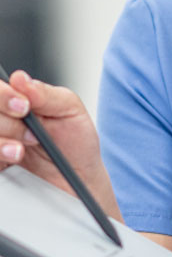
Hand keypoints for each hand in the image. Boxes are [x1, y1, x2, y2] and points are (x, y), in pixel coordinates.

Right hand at [0, 70, 116, 213]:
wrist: (79, 177)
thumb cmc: (76, 140)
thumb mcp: (70, 109)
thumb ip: (45, 94)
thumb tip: (21, 79)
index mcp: (17, 99)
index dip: (4, 95)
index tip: (24, 106)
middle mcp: (3, 118)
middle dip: (8, 121)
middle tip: (31, 133)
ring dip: (3, 140)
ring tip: (25, 148)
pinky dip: (0, 152)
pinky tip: (14, 156)